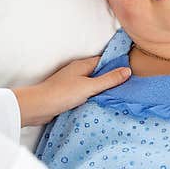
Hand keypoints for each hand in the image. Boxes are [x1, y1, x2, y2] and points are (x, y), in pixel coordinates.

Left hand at [12, 57, 130, 126]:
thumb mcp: (90, 86)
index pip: (104, 61)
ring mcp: (71, 83)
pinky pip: (85, 93)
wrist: (39, 107)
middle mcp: (77, 72)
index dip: (117, 64)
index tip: (131, 70)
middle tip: (129, 85)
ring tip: (118, 95)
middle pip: (98, 72)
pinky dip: (93, 97)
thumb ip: (108, 80)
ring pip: (91, 84)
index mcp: (82, 65)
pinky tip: (100, 103)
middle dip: (111, 77)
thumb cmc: (63, 94)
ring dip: (101, 89)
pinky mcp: (67, 94)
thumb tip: (127, 70)